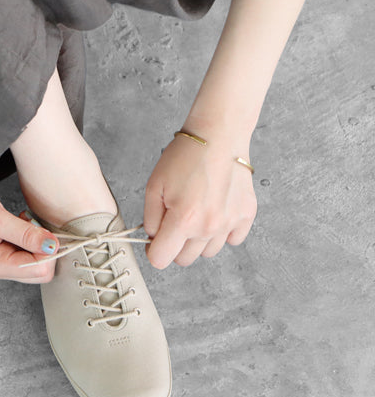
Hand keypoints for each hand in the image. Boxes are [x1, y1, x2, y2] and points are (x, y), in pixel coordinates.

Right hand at [0, 172, 59, 282]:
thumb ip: (25, 234)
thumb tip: (52, 247)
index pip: (39, 270)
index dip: (49, 250)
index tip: (45, 227)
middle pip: (39, 271)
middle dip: (45, 248)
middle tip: (33, 223)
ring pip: (33, 260)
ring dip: (36, 240)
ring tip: (23, 219)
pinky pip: (25, 250)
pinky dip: (29, 236)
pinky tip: (20, 221)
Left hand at [143, 134, 256, 268]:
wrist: (218, 136)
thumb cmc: (185, 157)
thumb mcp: (153, 187)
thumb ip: (150, 219)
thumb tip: (153, 238)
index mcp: (183, 220)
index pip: (161, 259)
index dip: (152, 250)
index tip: (153, 241)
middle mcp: (208, 227)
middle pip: (184, 259)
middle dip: (175, 245)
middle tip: (174, 223)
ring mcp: (230, 223)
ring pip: (208, 252)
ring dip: (198, 240)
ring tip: (196, 214)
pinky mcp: (246, 216)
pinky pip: (232, 240)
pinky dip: (222, 233)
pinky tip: (214, 213)